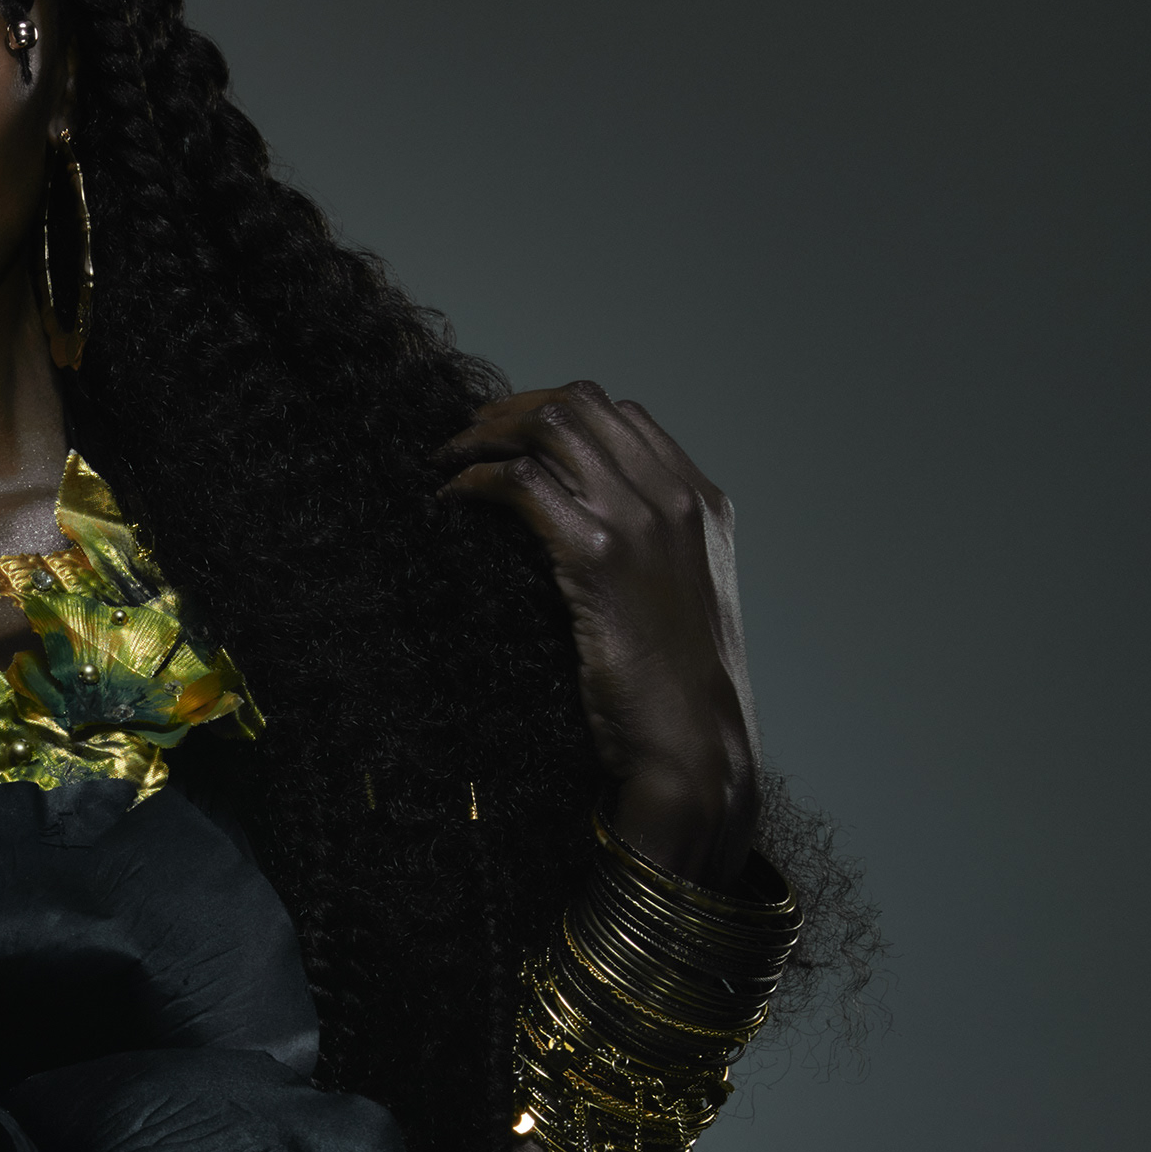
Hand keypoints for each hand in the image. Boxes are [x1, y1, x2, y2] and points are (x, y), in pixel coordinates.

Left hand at [437, 384, 759, 881]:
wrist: (695, 746)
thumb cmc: (677, 697)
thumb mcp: (675, 609)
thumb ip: (647, 560)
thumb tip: (581, 543)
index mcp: (702, 503)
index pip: (623, 417)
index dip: (557, 413)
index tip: (511, 438)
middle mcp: (676, 497)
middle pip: (582, 405)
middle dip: (513, 411)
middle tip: (467, 440)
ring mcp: (640, 519)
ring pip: (550, 427)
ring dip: (485, 435)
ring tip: (447, 460)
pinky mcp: (596, 553)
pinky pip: (522, 482)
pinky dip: (476, 478)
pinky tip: (450, 497)